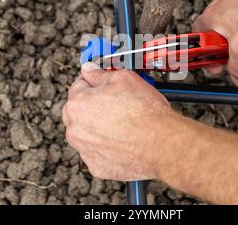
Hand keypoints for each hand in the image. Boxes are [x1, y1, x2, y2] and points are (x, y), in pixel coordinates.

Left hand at [62, 62, 177, 180]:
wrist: (162, 143)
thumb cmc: (145, 112)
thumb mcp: (123, 78)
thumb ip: (100, 74)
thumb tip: (90, 70)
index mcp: (77, 104)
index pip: (78, 86)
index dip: (93, 83)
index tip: (102, 85)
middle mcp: (75, 129)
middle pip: (78, 112)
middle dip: (92, 106)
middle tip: (115, 104)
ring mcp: (85, 150)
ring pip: (86, 133)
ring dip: (97, 127)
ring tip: (121, 123)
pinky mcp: (96, 166)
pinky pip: (96, 152)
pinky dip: (105, 146)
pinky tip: (122, 140)